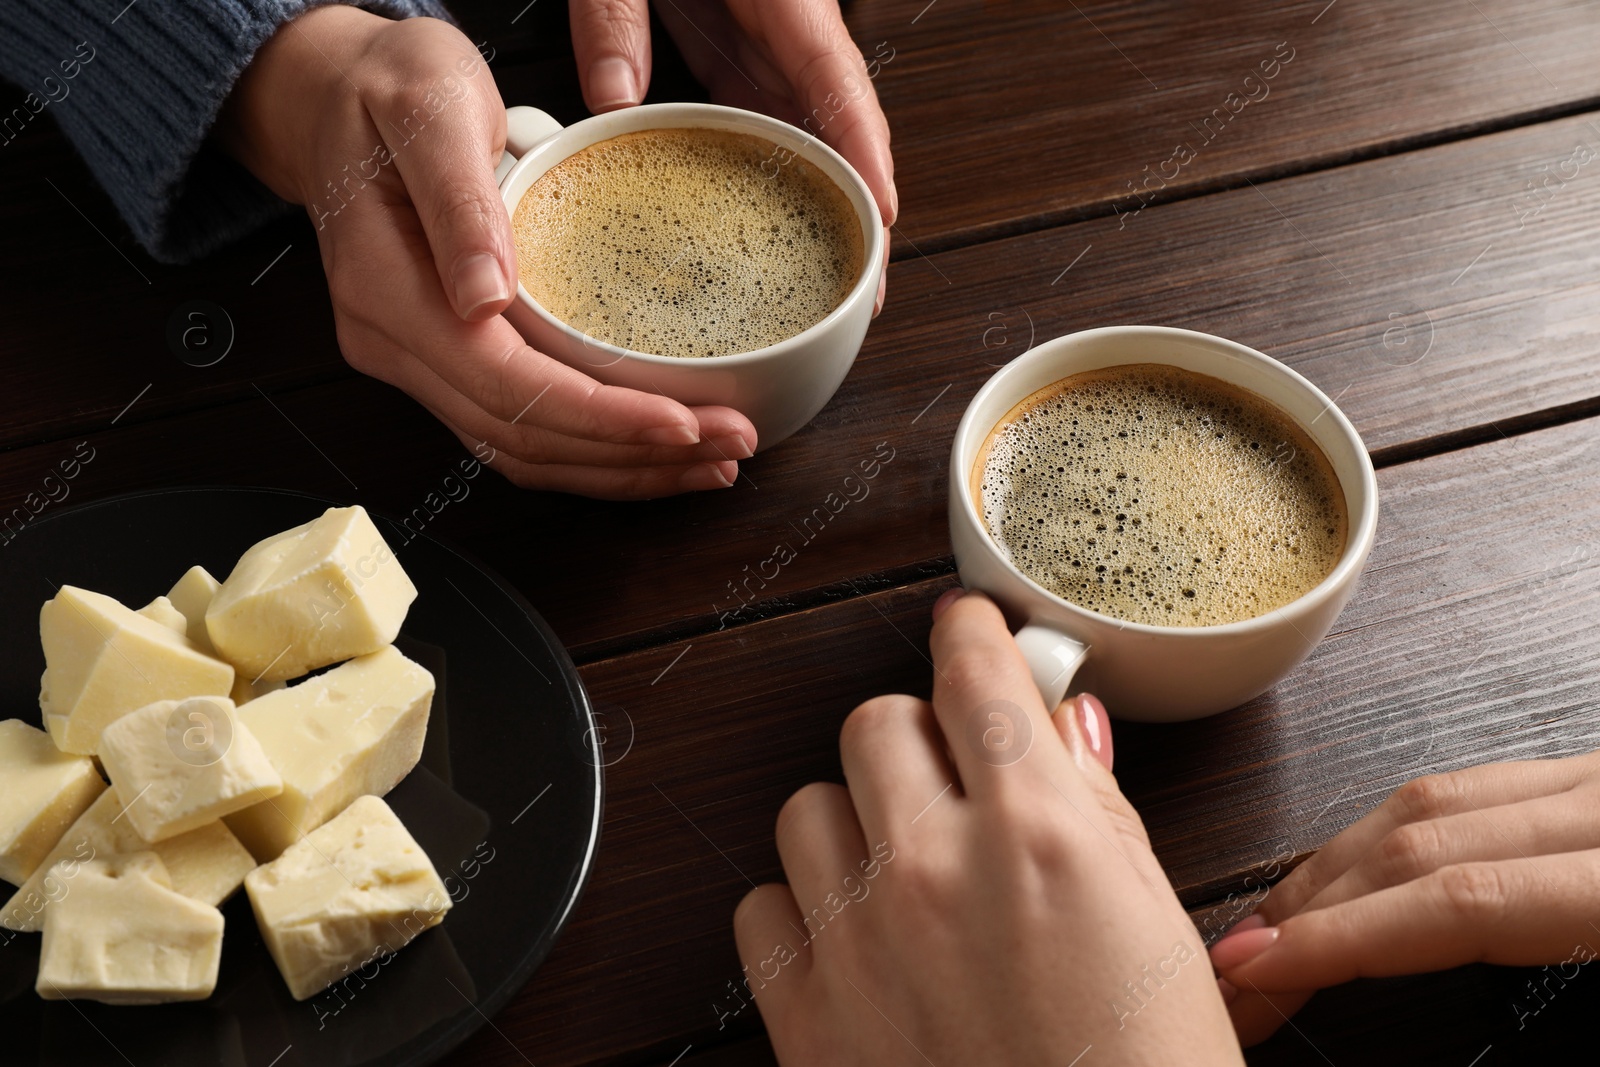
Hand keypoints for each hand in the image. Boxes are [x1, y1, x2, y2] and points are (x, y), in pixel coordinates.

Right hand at [218, 6, 754, 498]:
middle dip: (631, 455)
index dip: (599, 417)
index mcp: (388, 291)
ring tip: (709, 461)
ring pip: (522, 451)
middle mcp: (396, 345)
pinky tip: (652, 446)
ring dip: (619, 468)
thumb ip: (459, 197)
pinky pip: (520, 429)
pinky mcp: (447, 363)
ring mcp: (418, 362)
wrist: (334, 99)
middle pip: (522, 438)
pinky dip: (591, 449)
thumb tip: (485, 295)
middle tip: (727, 447)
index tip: (683, 423)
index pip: (507, 386)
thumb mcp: (428, 104)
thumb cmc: (385, 86)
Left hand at [569, 0, 895, 313]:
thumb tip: (612, 99)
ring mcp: (772, 35)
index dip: (865, 152)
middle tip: (866, 288)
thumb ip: (615, 16)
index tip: (883, 214)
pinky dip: (784, 172)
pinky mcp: (744, 43)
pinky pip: (774, 114)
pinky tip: (780, 227)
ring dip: (830, 200)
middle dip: (862, 205)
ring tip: (836, 280)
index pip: (836, 80)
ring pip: (815, 126)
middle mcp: (790, 20)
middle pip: (842, 120)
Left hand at [734, 589, 1241, 1065]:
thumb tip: (1062, 726)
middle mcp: (937, 867)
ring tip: (901, 870)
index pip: (975, 675)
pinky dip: (801, 908)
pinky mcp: (802, 1011)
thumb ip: (1098, 815)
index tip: (964, 625)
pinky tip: (854, 940)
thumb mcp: (1156, 936)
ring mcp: (858, 938)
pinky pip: (762, 905)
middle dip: (915, 737)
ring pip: (808, 804)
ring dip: (853, 819)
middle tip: (950, 780)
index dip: (968, 632)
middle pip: (877, 723)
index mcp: (1040, 835)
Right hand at [1210, 752, 1599, 1045]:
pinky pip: (1470, 787)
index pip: (1457, 899)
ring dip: (1334, 865)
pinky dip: (1391, 830)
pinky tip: (1357, 869)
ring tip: (1274, 923)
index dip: (1341, 936)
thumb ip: (1554, 1027)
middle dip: (1310, 908)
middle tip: (1239, 968)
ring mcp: (1596, 783)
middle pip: (1420, 841)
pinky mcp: (1592, 782)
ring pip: (1429, 800)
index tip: (1259, 973)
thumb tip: (1385, 987)